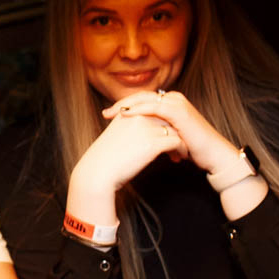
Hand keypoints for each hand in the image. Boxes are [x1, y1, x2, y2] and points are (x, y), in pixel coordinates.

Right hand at [69, 107, 186, 201]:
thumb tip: (140, 133)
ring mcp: (147, 129)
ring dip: (181, 141)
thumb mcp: (114, 134)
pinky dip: (181, 150)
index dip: (164, 118)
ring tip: (180, 153)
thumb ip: (128, 127)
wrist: (97, 172)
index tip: (167, 130)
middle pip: (167, 116)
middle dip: (175, 129)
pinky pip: (176, 142)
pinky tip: (178, 158)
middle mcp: (139, 116)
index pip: (154, 106)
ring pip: (175, 129)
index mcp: (128, 111)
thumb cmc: (104, 158)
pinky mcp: (153, 143)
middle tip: (178, 143)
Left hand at [101, 90, 237, 177]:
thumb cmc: (192, 150)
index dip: (124, 106)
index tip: (107, 116)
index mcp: (170, 103)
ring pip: (146, 99)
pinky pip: (155, 107)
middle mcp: (173, 99)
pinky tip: (126, 115)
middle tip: (104, 113)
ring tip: (111, 114)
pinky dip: (139, 110)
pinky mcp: (180, 112)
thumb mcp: (168, 139)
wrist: (213, 155)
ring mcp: (177, 104)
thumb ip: (155, 133)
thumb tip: (136, 140)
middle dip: (121, 104)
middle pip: (141, 97)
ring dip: (127, 105)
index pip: (142, 100)